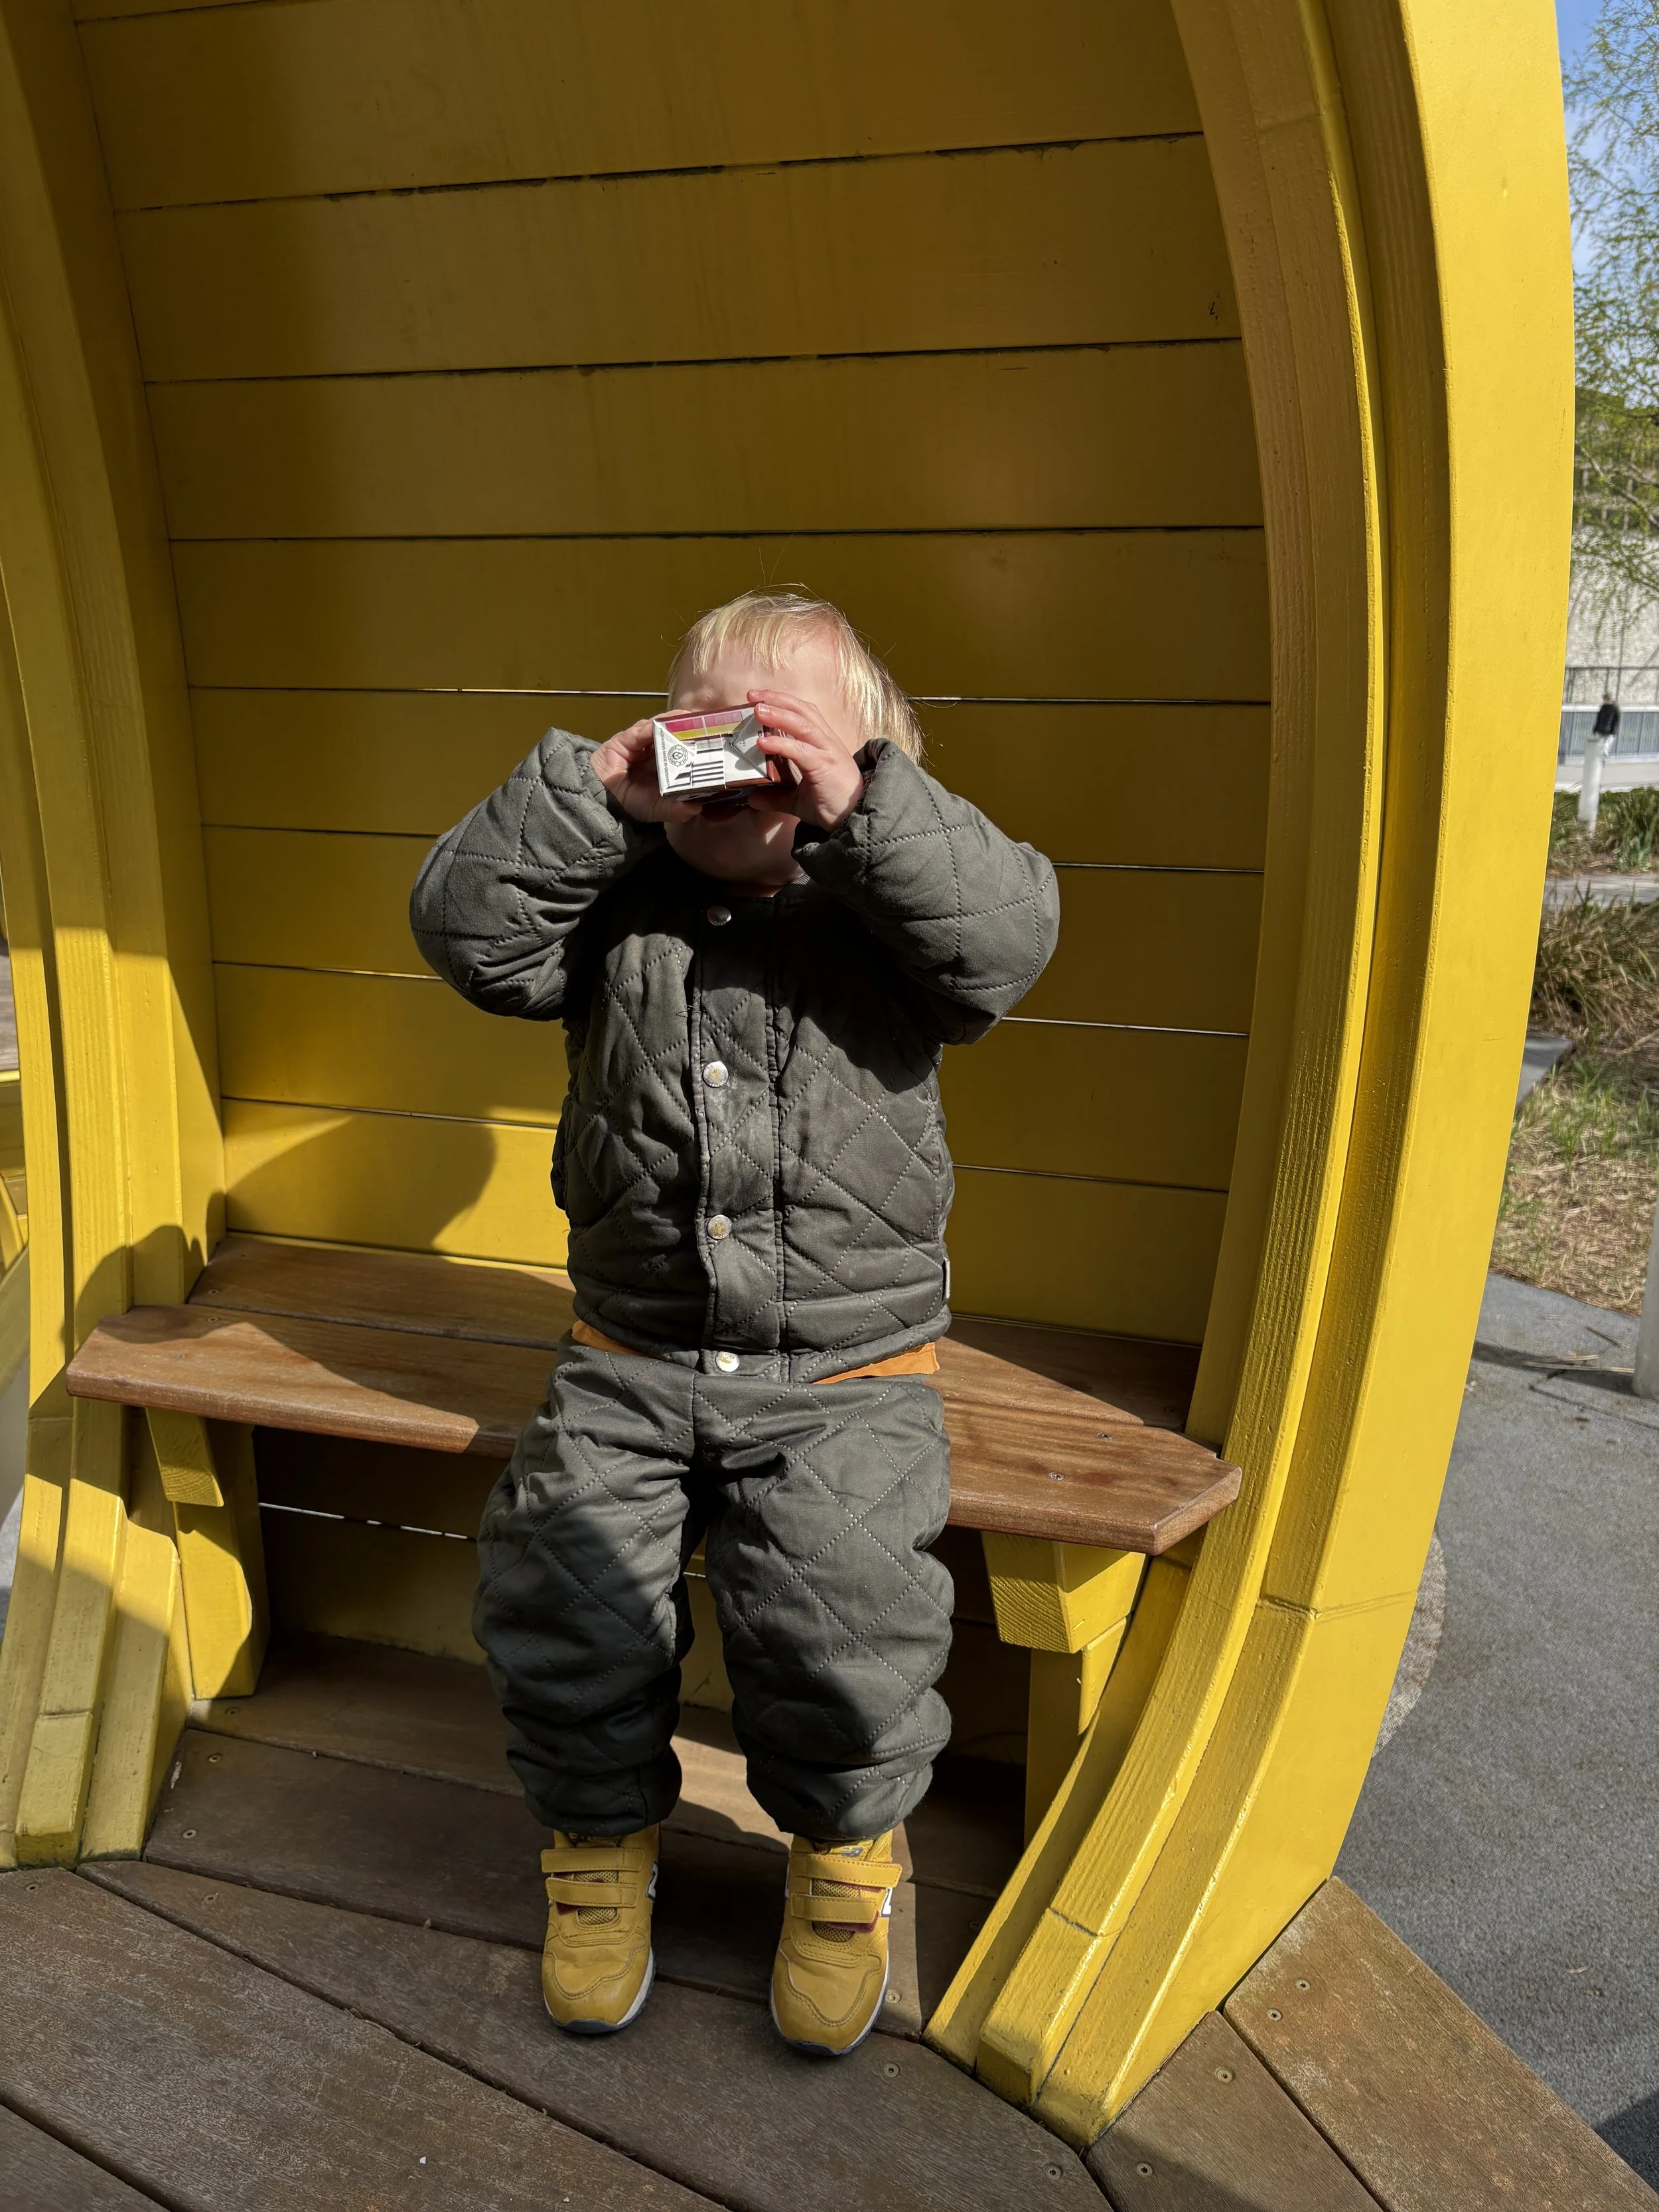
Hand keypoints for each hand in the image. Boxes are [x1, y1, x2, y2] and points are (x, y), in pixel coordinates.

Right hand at [589, 720, 701, 824]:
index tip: (715, 744)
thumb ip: (677, 810)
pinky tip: (667, 724)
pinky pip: (642, 730)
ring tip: (692, 720)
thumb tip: (697, 807)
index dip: (699, 747)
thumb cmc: (630, 803)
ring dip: (677, 723)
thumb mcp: (658, 809)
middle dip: (692, 731)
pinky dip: (655, 726)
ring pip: (662, 729)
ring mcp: (641, 744)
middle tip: (709, 727)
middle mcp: (656, 752)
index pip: (686, 752)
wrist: (602, 802)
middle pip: (676, 736)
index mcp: (667, 766)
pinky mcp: (625, 739)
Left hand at [746, 691, 863, 830]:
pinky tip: (763, 743)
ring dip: (778, 714)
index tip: (760, 698)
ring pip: (802, 724)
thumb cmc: (833, 805)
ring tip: (757, 710)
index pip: (803, 713)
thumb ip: (776, 796)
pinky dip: (781, 744)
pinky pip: (801, 750)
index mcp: (823, 743)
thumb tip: (753, 797)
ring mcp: (827, 752)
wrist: (856, 820)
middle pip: (802, 710)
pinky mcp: (825, 767)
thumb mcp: (798, 800)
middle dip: (776, 699)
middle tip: (752, 695)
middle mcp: (826, 742)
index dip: (783, 702)